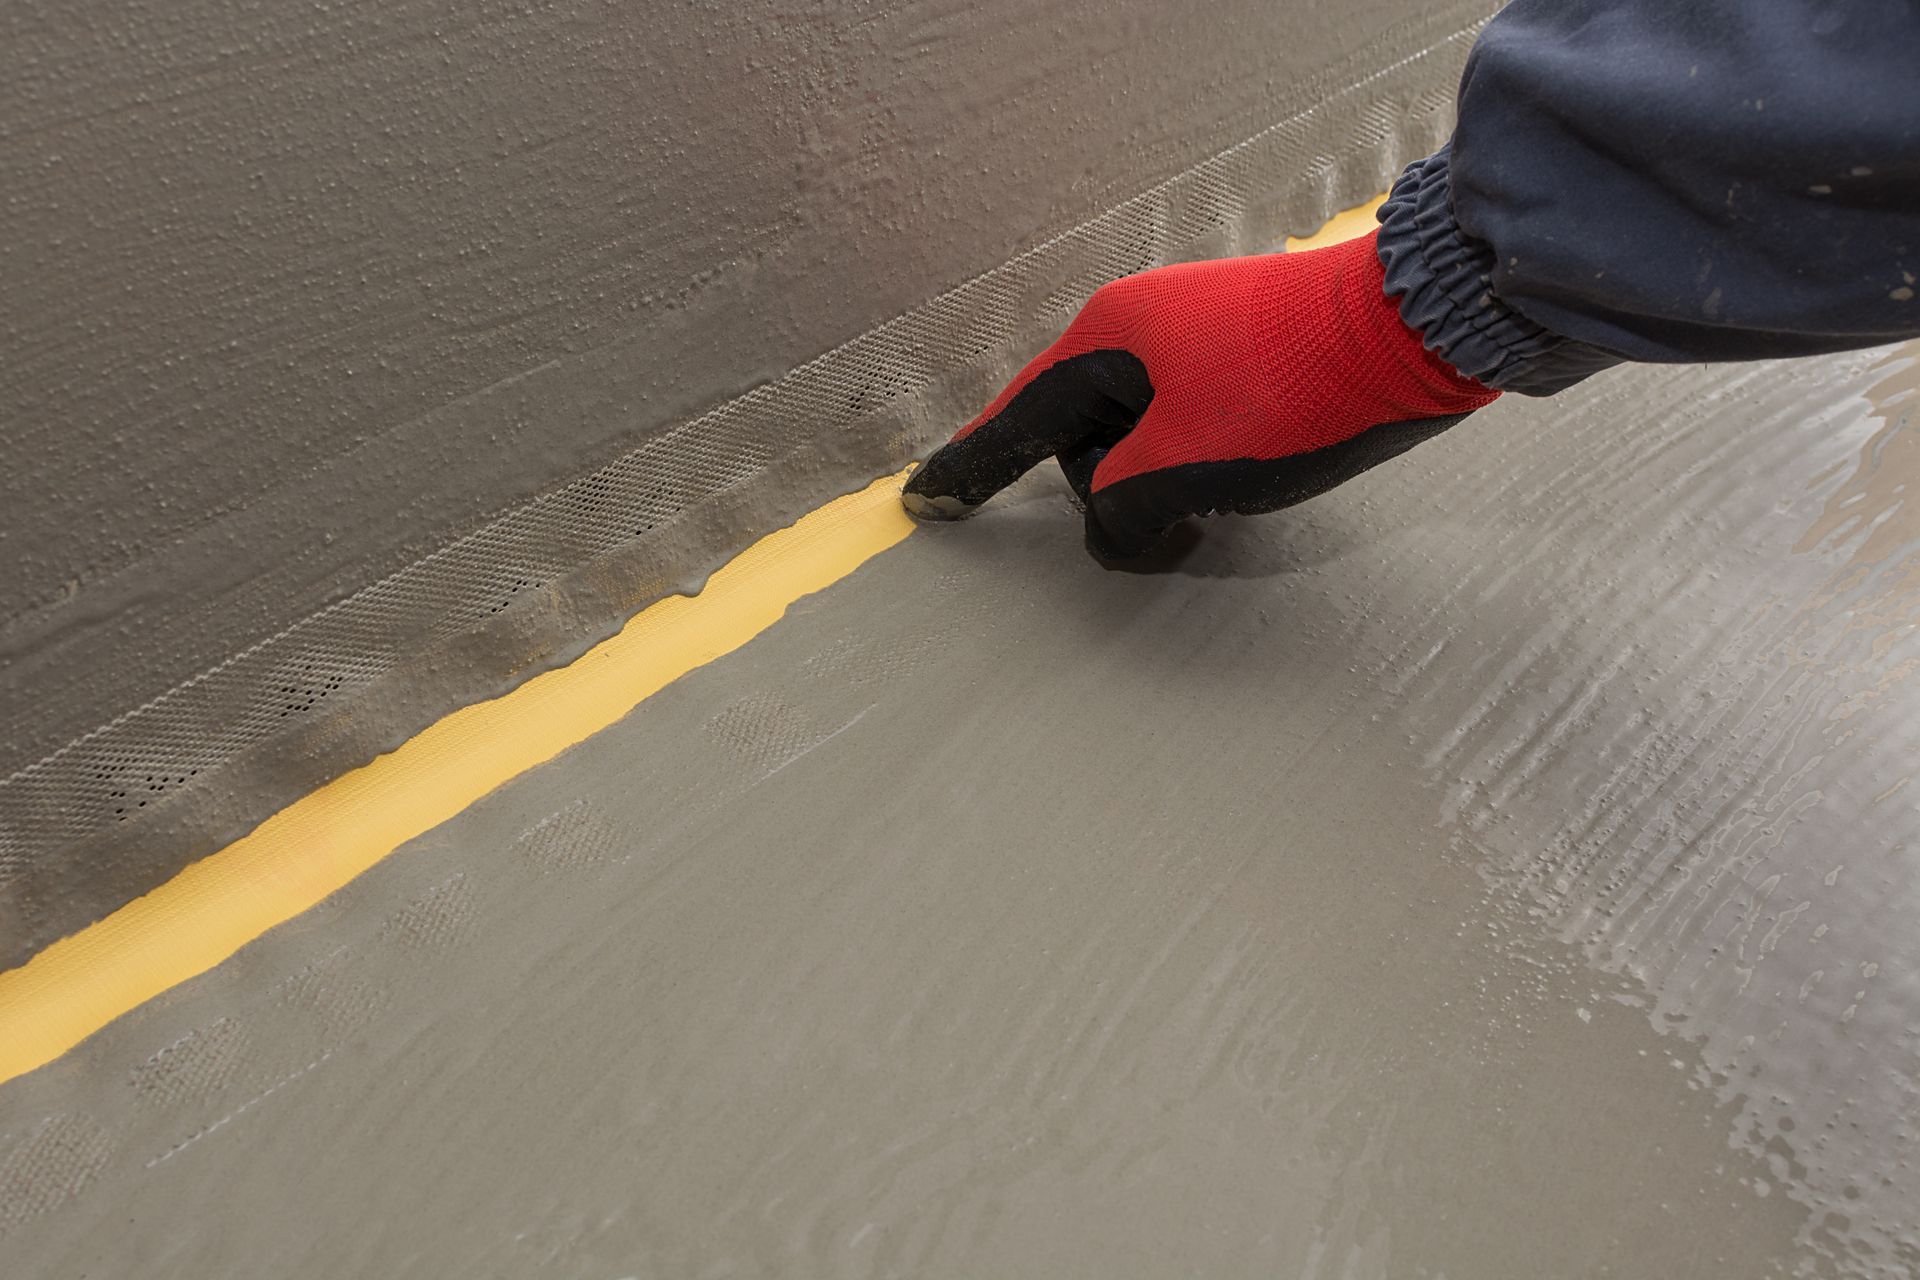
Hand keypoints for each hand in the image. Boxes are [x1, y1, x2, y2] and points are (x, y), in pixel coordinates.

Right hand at [901, 229, 1499, 558]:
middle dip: (1115, 494)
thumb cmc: (1291, 391)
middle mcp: (1142, 330)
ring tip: (1228, 504)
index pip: (1015, 420)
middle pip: (1084, 439)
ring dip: (1169, 487)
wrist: (1419, 328)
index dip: (968, 470)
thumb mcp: (1182, 467)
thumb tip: (1118, 528)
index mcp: (1107, 340)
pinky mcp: (1248, 359)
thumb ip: (1118, 511)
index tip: (922, 501)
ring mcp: (1197, 341)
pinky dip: (1204, 467)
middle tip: (1181, 522)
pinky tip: (1249, 483)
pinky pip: (1192, 427)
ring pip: (1144, 440)